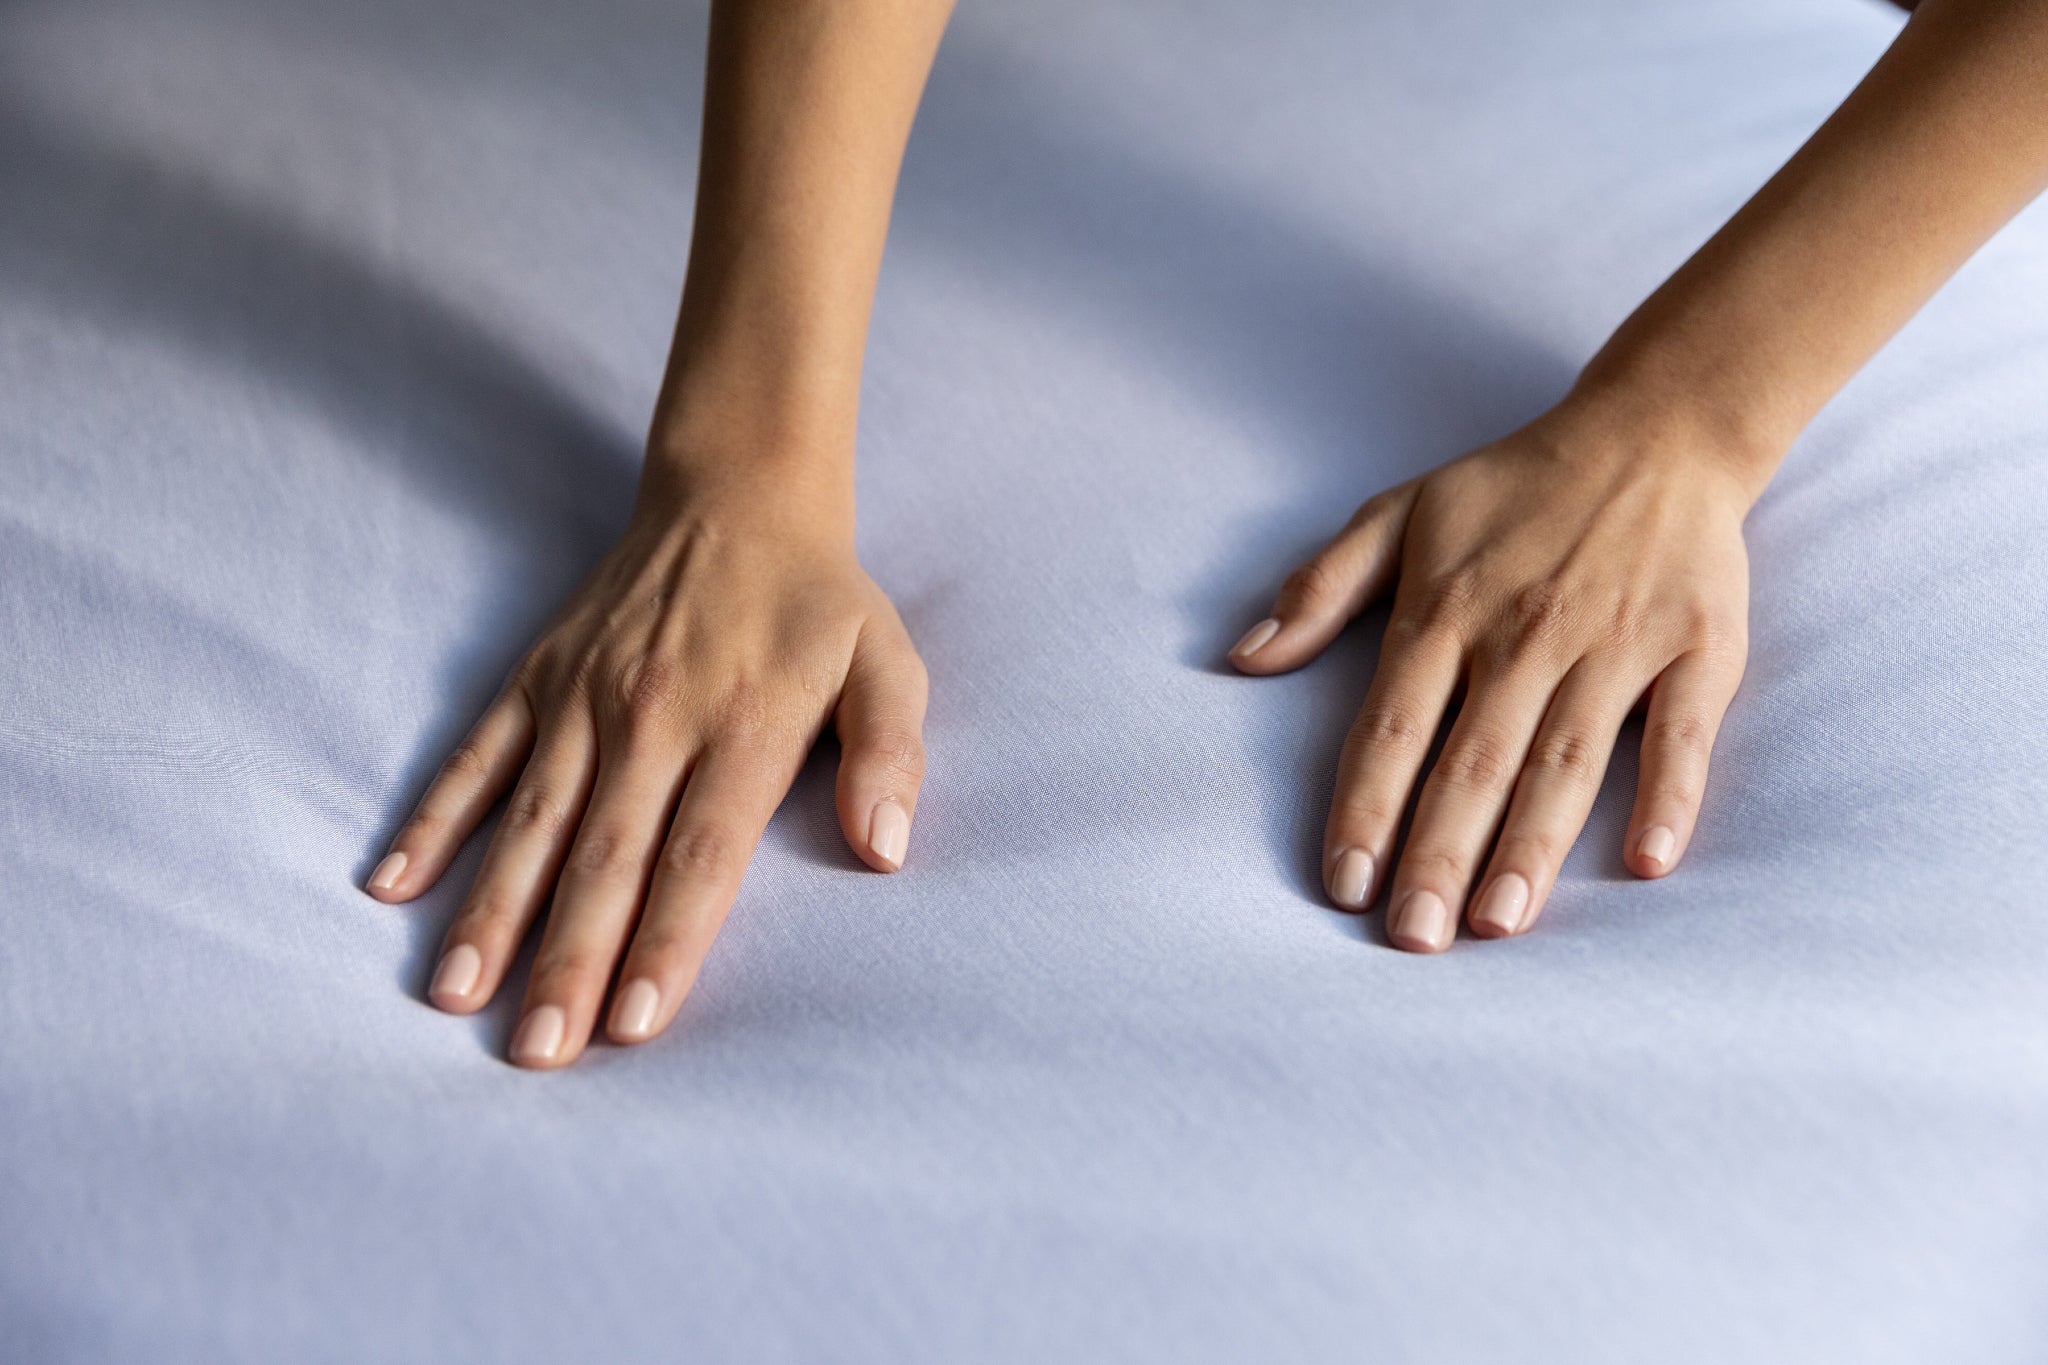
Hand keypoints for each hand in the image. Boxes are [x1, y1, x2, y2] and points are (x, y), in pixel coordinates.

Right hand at [365, 465, 927, 1065]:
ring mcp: (583, 699)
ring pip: (530, 821)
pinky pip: (476, 757)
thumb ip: (891, 756)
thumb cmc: (821, 605)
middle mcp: (653, 718)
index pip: (701, 855)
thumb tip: (886, 850)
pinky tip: (393, 887)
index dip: (667, 942)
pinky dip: (433, 819)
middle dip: (569, 959)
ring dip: (492, 912)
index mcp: (744, 726)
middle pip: (606, 858)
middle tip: (538, 1053)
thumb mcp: (888, 666)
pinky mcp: (537, 677)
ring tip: (456, 997)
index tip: (634, 1025)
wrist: (737, 495)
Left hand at [1229, 404, 1753, 950]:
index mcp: (1447, 609)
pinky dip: (1667, 796)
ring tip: (1497, 924)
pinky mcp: (1697, 650)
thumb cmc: (1514, 488)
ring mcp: (1614, 645)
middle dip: (1437, 854)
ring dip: (1531, 848)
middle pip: (1472, 763)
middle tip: (1413, 938)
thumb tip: (1243, 656)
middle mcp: (1525, 635)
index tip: (1344, 883)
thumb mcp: (1399, 513)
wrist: (1656, 433)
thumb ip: (1319, 587)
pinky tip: (1642, 863)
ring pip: (1564, 764)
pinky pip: (1680, 735)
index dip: (1366, 808)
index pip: (1393, 726)